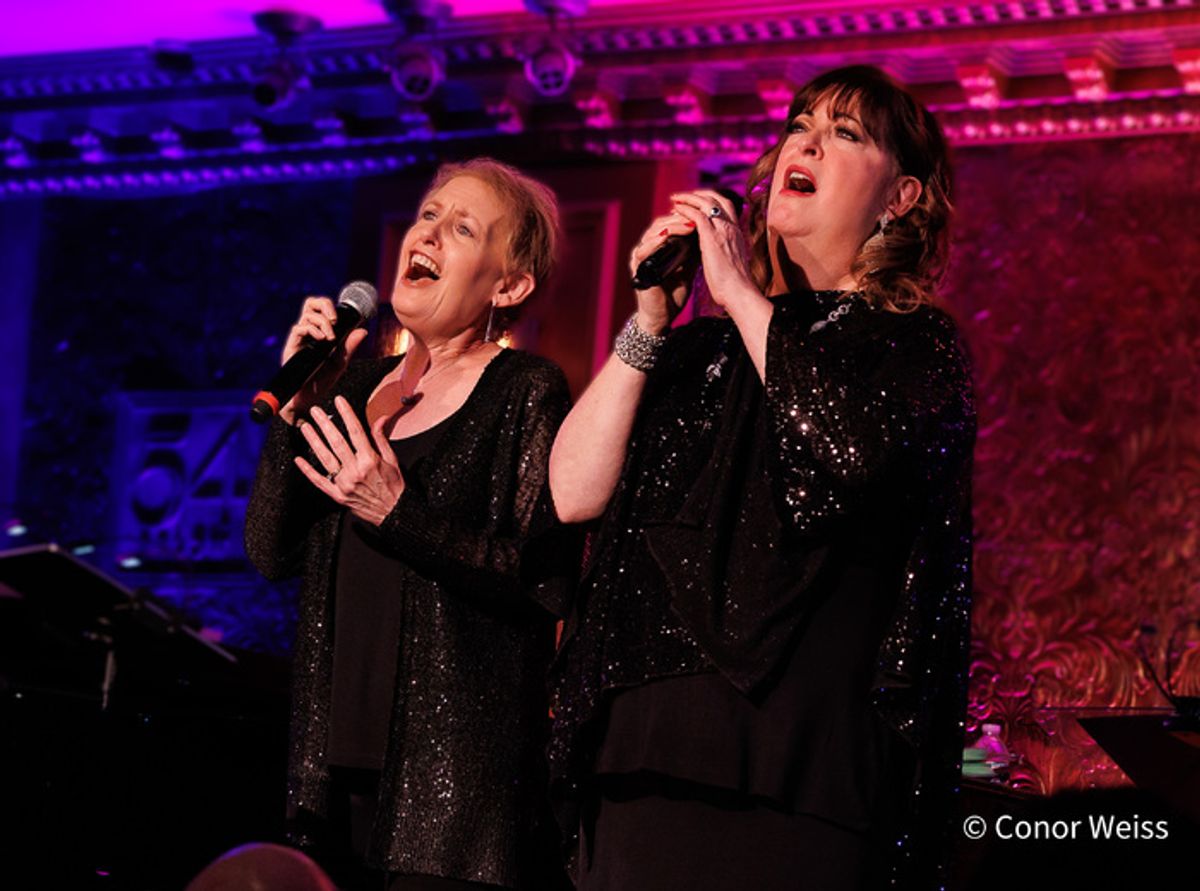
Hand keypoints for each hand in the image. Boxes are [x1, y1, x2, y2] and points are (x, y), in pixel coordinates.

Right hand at [279, 297, 368, 424]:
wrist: (307, 400)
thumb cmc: (321, 383)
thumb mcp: (340, 363)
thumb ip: (349, 347)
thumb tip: (363, 330)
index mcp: (320, 334)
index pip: (321, 309)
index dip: (331, 306)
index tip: (344, 318)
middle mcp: (308, 333)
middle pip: (311, 304)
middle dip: (325, 305)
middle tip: (335, 320)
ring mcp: (299, 339)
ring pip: (307, 314)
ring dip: (322, 322)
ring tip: (330, 339)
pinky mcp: (291, 347)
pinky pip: (298, 329)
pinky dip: (312, 330)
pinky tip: (321, 340)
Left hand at [294, 395, 405, 525]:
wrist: (393, 513)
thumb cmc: (394, 488)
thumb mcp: (393, 461)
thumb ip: (382, 439)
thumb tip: (380, 419)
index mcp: (370, 460)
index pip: (356, 431)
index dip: (346, 414)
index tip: (339, 401)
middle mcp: (355, 471)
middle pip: (337, 442)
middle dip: (325, 424)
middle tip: (316, 411)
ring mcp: (344, 483)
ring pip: (325, 458)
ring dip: (313, 441)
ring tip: (305, 427)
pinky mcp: (337, 495)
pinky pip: (319, 481)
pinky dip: (308, 470)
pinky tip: (299, 459)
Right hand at [628, 211, 698, 334]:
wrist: (663, 316)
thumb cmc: (674, 293)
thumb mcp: (688, 268)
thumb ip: (694, 251)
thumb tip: (709, 233)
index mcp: (660, 246)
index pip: (670, 222)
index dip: (684, 216)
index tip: (701, 213)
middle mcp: (648, 248)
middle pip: (661, 223)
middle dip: (680, 218)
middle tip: (696, 215)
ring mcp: (641, 257)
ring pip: (652, 233)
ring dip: (670, 226)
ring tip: (687, 224)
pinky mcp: (636, 268)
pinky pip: (642, 251)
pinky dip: (654, 242)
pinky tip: (666, 237)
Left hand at [667, 190, 759, 312]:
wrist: (739, 292)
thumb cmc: (735, 285)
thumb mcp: (732, 262)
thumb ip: (725, 252)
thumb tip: (718, 253)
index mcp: (737, 233)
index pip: (727, 206)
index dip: (712, 200)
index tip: (698, 201)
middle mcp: (731, 228)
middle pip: (717, 199)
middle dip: (699, 194)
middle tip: (684, 196)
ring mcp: (722, 231)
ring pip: (706, 203)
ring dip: (689, 198)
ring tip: (676, 198)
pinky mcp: (711, 238)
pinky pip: (697, 215)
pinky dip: (686, 209)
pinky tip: (677, 209)